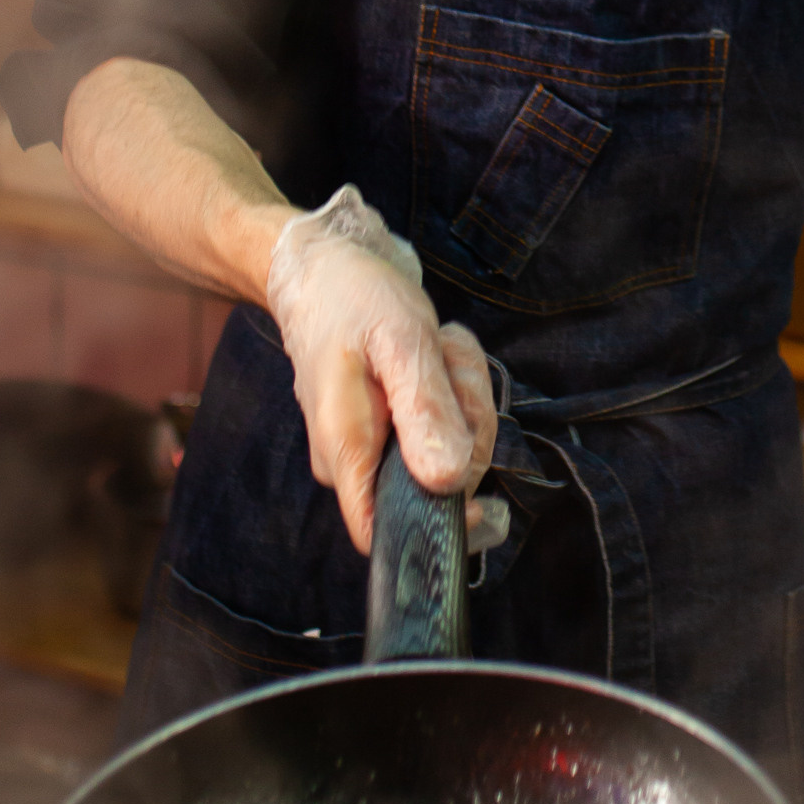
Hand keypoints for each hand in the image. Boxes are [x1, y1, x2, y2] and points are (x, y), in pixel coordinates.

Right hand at [264, 186, 497, 554]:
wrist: (325, 267)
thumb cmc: (353, 299)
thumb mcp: (398, 340)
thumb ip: (424, 409)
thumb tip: (449, 481)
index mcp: (346, 453)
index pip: (385, 536)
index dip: (438, 527)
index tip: (479, 486)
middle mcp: (357, 462)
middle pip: (442, 482)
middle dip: (466, 417)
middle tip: (447, 362)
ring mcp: (377, 445)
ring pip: (454, 445)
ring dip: (464, 391)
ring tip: (437, 346)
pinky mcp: (396, 426)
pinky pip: (448, 422)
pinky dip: (456, 385)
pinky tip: (437, 350)